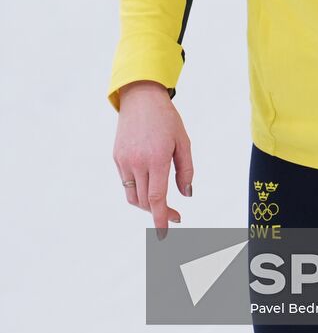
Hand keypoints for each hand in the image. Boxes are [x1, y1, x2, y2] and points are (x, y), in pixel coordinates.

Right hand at [113, 80, 193, 235]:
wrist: (141, 99)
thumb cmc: (166, 119)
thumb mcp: (183, 142)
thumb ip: (186, 170)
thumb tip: (186, 195)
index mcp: (157, 158)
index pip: (157, 198)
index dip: (161, 218)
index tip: (164, 234)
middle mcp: (137, 162)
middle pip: (145, 201)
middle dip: (159, 212)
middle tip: (175, 216)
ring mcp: (124, 161)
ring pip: (133, 196)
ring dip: (146, 204)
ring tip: (161, 202)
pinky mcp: (116, 158)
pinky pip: (126, 182)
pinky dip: (138, 189)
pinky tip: (149, 183)